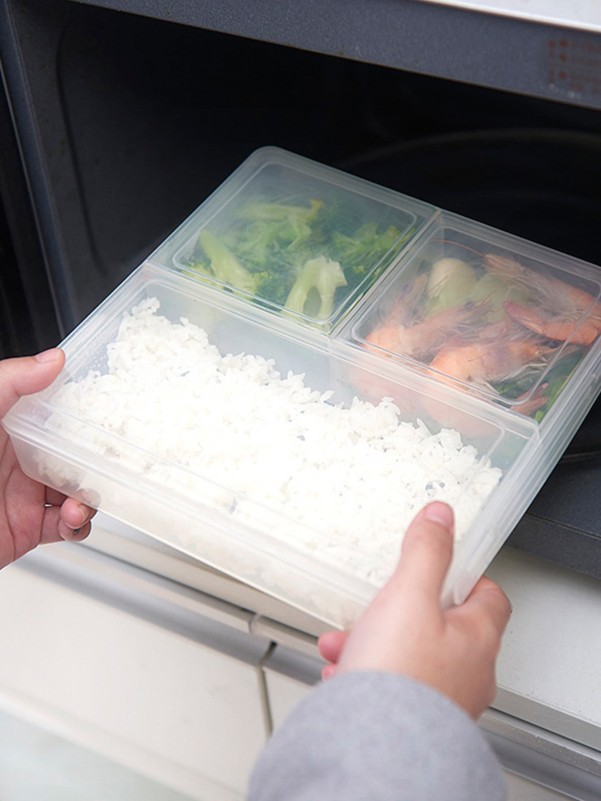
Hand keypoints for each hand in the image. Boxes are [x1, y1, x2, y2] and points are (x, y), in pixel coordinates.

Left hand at [0, 348, 94, 567]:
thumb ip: (11, 381)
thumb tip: (52, 360)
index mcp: (8, 430)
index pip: (53, 416)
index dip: (81, 415)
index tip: (103, 414)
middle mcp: (18, 461)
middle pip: (72, 455)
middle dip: (94, 460)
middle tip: (102, 462)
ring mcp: (24, 495)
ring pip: (76, 490)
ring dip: (90, 495)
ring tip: (80, 499)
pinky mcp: (28, 527)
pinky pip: (67, 525)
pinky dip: (78, 523)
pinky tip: (72, 517)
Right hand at [318, 502, 510, 718]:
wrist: (375, 746)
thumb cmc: (400, 677)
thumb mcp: (409, 595)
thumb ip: (426, 552)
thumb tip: (441, 517)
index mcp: (476, 639)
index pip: (489, 596)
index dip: (464, 575)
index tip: (440, 563)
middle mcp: (467, 674)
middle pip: (442, 626)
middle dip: (401, 611)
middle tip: (381, 604)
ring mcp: (441, 701)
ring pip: (411, 657)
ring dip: (376, 641)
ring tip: (347, 639)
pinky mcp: (412, 722)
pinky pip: (390, 687)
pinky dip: (365, 673)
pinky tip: (341, 671)